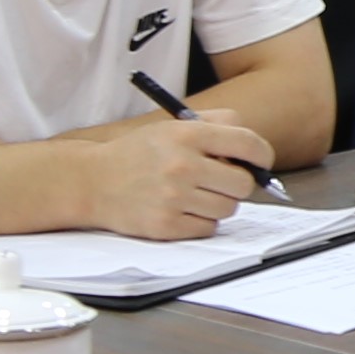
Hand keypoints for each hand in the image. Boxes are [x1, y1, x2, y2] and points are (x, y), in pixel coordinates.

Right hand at [82, 109, 275, 241]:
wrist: (92, 181)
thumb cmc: (139, 153)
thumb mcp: (172, 126)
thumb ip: (216, 126)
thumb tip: (255, 149)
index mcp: (187, 134)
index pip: (248, 144)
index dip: (262, 155)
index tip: (261, 162)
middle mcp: (183, 165)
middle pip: (243, 183)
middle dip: (237, 183)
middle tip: (221, 181)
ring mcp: (174, 198)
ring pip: (228, 209)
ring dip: (219, 203)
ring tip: (197, 194)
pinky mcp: (166, 226)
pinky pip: (208, 228)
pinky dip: (202, 222)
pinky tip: (183, 210)